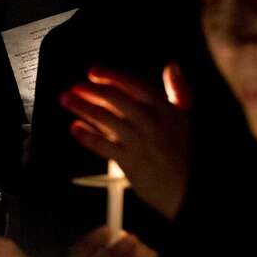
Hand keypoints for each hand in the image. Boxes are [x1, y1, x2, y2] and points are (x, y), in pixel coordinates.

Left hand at [60, 64, 191, 219]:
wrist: (190, 188)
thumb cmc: (188, 154)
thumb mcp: (187, 117)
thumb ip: (178, 90)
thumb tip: (172, 67)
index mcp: (164, 108)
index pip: (133, 84)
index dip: (110, 75)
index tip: (94, 71)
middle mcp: (150, 121)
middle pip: (114, 98)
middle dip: (90, 89)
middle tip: (74, 86)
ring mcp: (138, 141)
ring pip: (104, 118)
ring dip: (81, 106)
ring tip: (66, 99)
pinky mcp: (129, 161)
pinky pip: (102, 144)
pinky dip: (86, 135)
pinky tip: (75, 128)